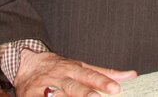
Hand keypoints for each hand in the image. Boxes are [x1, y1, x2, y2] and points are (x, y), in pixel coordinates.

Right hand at [14, 49, 136, 96]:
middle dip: (85, 93)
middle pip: (74, 86)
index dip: (103, 82)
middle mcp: (60, 77)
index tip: (116, 88)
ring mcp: (45, 87)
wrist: (26, 64)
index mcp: (73, 68)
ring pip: (57, 96)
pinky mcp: (31, 96)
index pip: (90, 75)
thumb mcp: (81, 66)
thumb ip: (104, 73)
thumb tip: (130, 75)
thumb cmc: (59, 68)